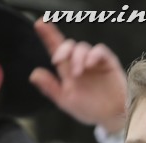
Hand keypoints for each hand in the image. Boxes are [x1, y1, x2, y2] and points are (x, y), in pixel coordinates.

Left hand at [30, 20, 126, 134]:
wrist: (111, 117)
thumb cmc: (89, 109)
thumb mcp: (65, 101)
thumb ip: (50, 87)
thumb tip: (33, 74)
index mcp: (67, 70)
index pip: (56, 49)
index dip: (48, 35)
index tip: (39, 23)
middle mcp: (79, 62)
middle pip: (69, 45)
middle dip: (62, 49)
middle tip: (58, 61)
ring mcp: (94, 61)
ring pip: (82, 48)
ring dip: (77, 57)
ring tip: (77, 72)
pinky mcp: (107, 62)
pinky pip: (100, 51)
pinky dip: (93, 54)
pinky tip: (88, 64)